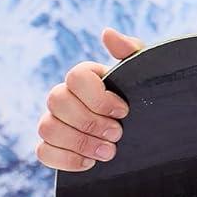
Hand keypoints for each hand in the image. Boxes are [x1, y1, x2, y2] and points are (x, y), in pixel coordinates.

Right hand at [35, 27, 144, 170]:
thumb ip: (132, 53)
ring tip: (108, 152)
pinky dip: (66, 159)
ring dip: (79, 142)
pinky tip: (90, 163)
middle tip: (117, 135)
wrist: (153, 135)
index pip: (75, 77)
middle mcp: (66, 97)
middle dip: (89, 122)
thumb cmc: (146, 100)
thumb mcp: (147, 77)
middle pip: (56, 101)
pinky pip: (43, 152)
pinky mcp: (55, 147)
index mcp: (87, 77)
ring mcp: (56, 122)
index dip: (98, 97)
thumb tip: (107, 33)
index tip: (124, 111)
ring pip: (47, 127)